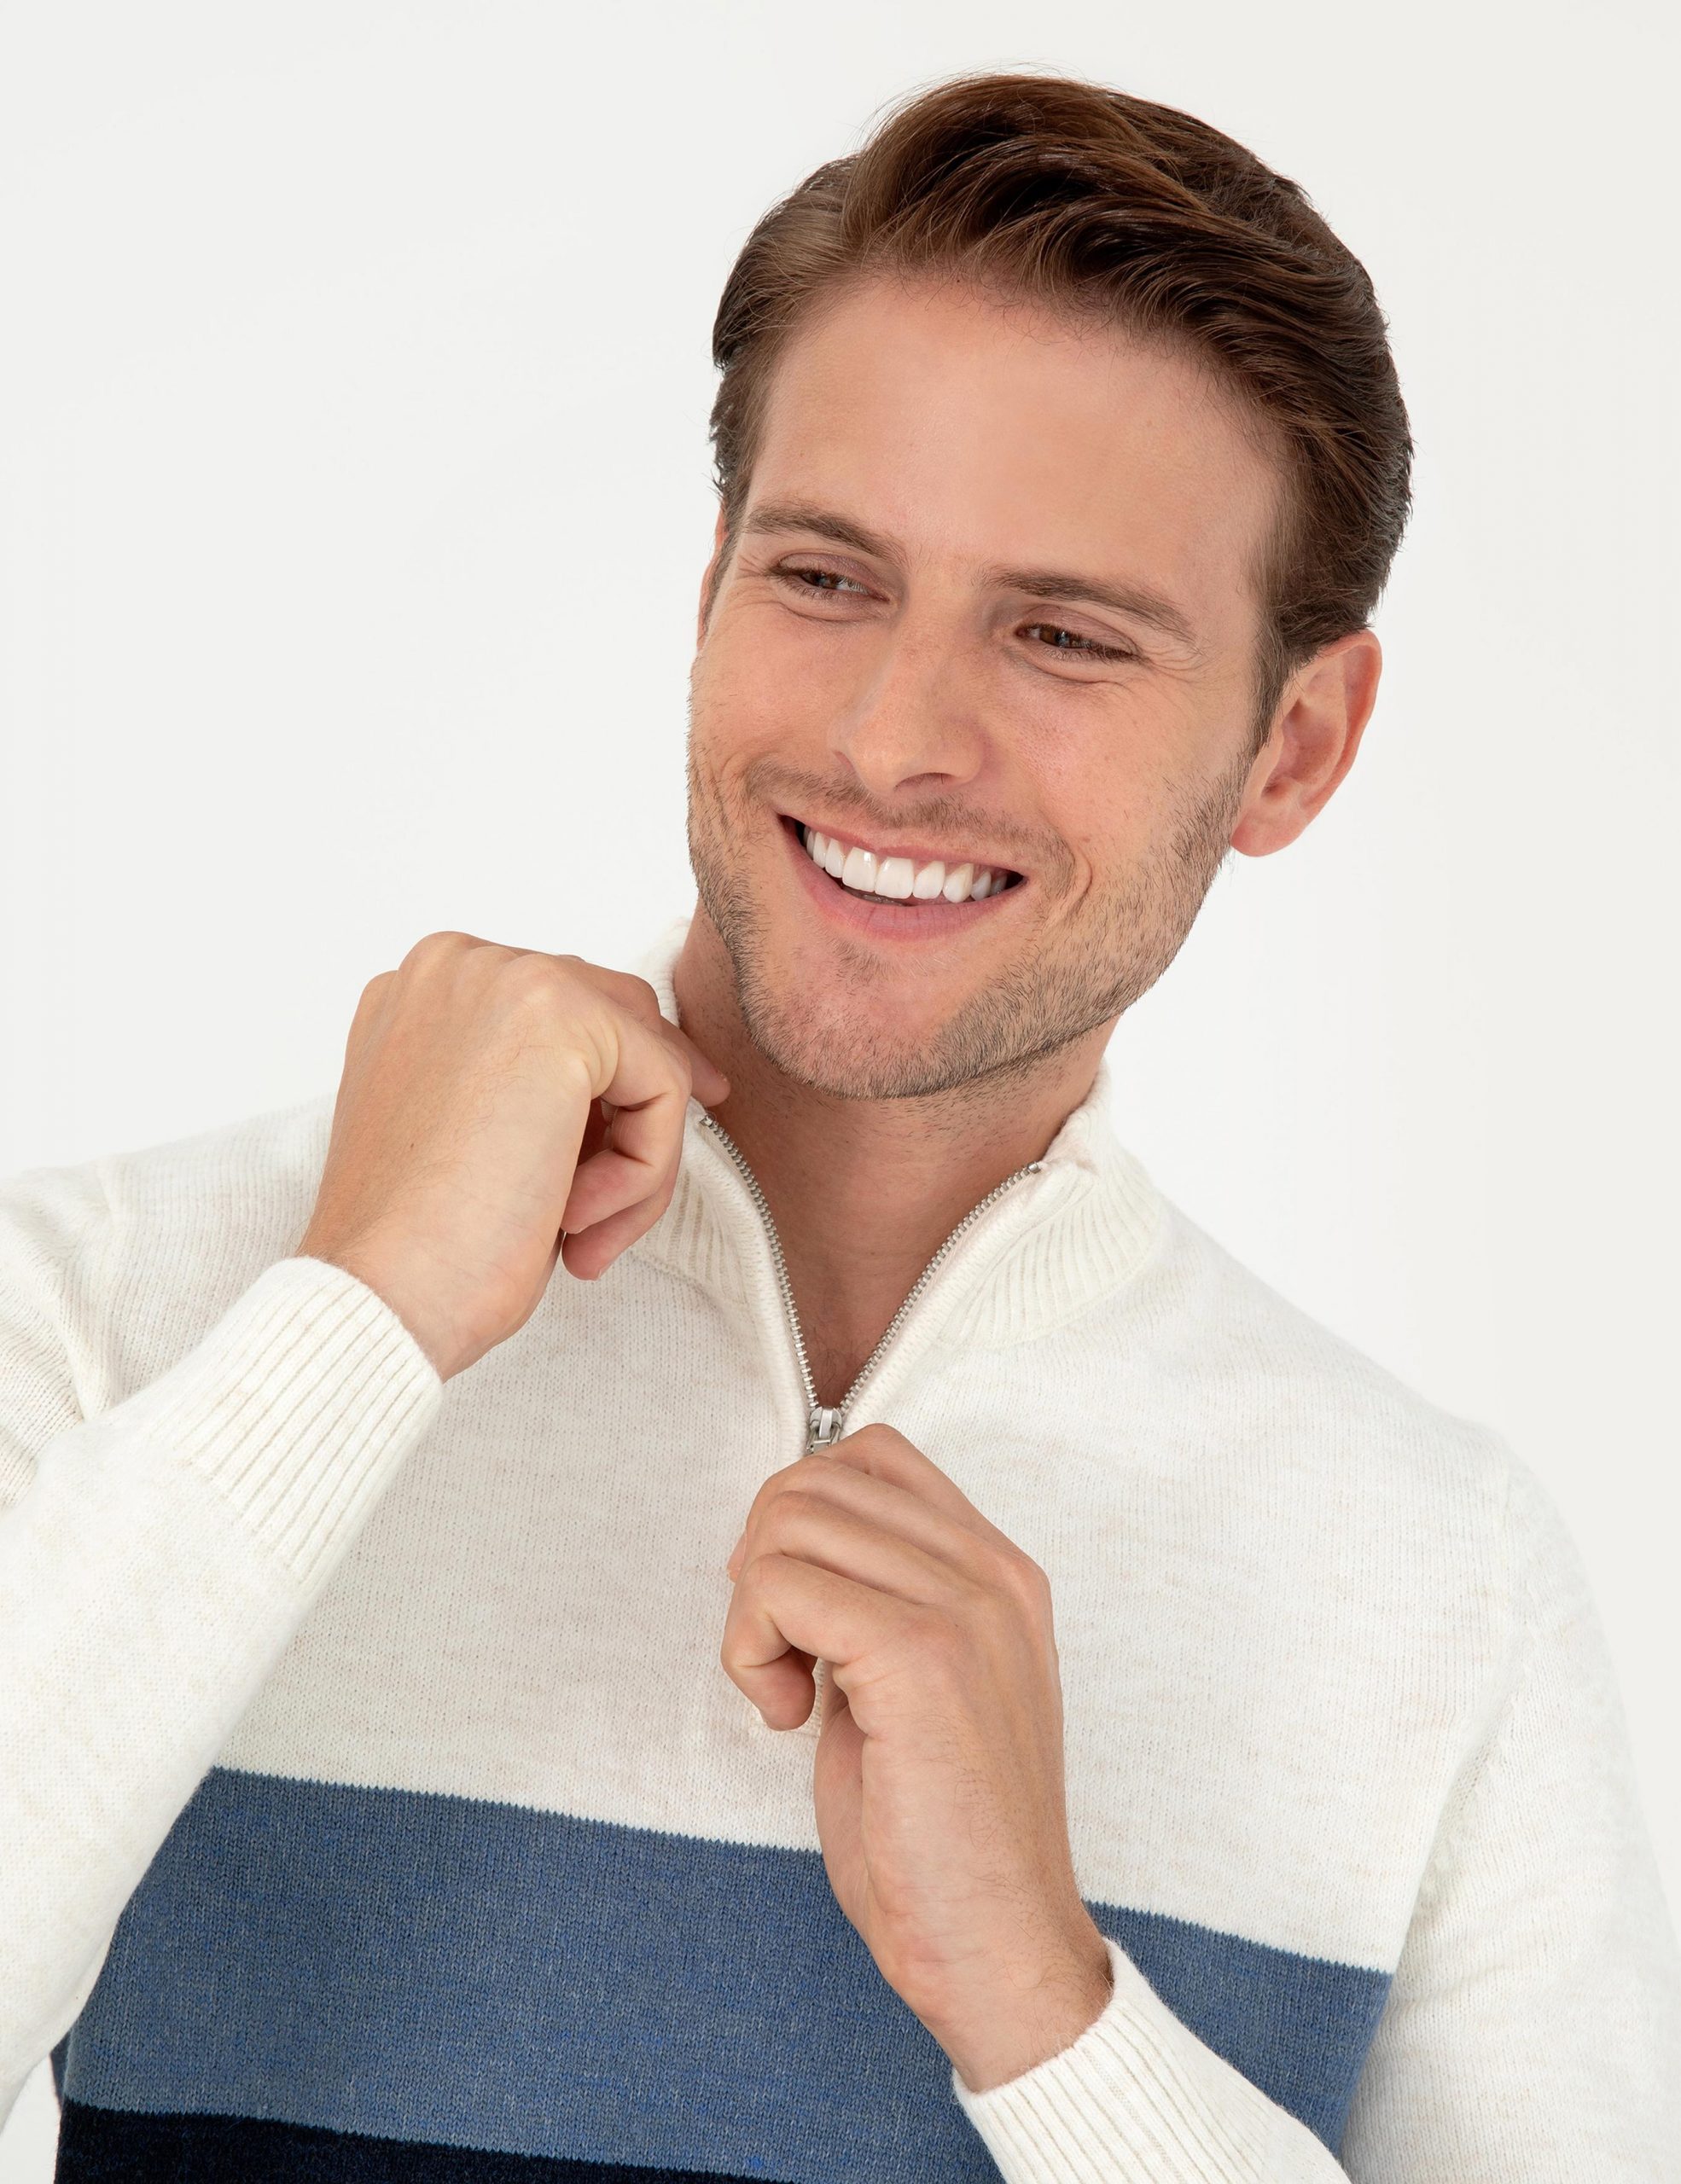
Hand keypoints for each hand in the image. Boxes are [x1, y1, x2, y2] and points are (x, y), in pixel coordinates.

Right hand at [297, 933, 728, 1380]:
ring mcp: (507, 979)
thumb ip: (533, 1088)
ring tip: (584, 1237)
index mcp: (424, 993)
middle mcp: (458, 965)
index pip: (560, 1009)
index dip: (611, 1083)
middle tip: (634, 1198)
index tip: (637, 1143)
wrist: (382, 1292)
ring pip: (645, 1055)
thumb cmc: (419, 1246)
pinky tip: (577, 1221)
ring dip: (637, 1159)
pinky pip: (663, 1086)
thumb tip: (638, 1084)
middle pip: (613, 1012)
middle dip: (641, 1109)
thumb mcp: (475, 1139)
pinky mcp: (561, 1015)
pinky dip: (646, 1168)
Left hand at [721, 1424, 1112, 2093]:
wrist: (1002, 1948)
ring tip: (791, 1693)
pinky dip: (750, 1650)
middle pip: (815, 1479)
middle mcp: (993, 1572)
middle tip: (781, 1655)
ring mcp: (964, 1606)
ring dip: (752, 1613)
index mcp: (1000, 1572)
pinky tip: (788, 1716)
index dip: (801, 1519)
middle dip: (763, 1562)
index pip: (871, 1454)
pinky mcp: (919, 1655)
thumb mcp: (914, 1686)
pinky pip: (776, 1587)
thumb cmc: (942, 1838)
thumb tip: (777, 1545)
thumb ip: (876, 1602)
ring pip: (785, 1523)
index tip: (795, 1609)